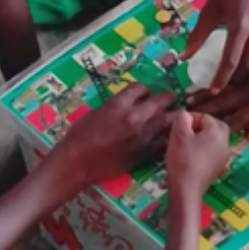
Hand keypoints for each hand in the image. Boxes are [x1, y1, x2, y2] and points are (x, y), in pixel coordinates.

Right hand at [44, 84, 176, 189]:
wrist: (77, 162)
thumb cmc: (80, 136)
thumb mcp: (96, 111)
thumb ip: (116, 105)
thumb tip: (128, 104)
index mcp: (119, 103)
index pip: (142, 87)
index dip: (144, 90)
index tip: (145, 95)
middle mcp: (135, 116)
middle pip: (162, 99)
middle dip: (166, 98)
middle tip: (167, 100)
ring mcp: (142, 134)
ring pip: (169, 119)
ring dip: (171, 116)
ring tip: (171, 117)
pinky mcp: (145, 152)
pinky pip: (164, 141)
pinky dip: (166, 137)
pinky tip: (165, 137)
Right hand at [165, 111, 231, 199]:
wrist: (187, 190)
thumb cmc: (183, 159)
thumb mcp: (178, 133)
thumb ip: (181, 117)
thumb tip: (184, 114)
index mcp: (219, 131)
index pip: (203, 116)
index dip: (188, 120)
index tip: (176, 130)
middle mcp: (226, 142)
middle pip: (209, 127)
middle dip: (194, 129)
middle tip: (180, 136)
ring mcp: (224, 156)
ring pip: (209, 140)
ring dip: (196, 140)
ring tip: (182, 147)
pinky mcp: (218, 167)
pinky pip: (210, 151)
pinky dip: (200, 151)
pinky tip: (188, 158)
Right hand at [191, 59, 248, 140]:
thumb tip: (247, 137)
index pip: (232, 119)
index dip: (216, 125)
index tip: (198, 128)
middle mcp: (248, 94)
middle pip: (223, 102)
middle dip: (203, 107)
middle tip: (184, 110)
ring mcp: (248, 83)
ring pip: (223, 89)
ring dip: (206, 94)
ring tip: (189, 96)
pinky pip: (230, 79)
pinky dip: (218, 82)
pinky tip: (208, 83)